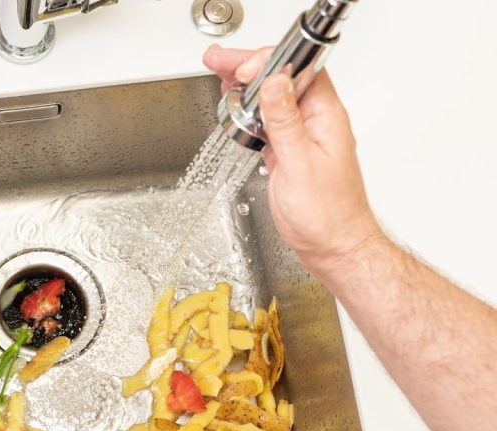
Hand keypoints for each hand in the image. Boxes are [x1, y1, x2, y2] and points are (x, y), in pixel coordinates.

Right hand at [203, 45, 383, 275]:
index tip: (243, 70)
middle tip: (220, 61)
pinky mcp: (288, 152)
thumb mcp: (301, 164)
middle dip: (251, 67)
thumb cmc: (328, 215)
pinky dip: (249, 112)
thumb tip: (274, 83)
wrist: (333, 247)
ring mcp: (301, 136)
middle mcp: (314, 122)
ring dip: (247, 87)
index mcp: (325, 118)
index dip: (270, 63)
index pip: (300, 71)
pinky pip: (268, 122)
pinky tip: (235, 107)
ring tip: (221, 75)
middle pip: (282, 80)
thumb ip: (285, 121)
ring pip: (273, 100)